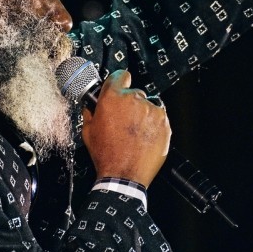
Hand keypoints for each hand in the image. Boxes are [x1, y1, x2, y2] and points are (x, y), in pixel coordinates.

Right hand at [81, 69, 170, 186]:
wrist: (124, 176)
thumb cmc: (106, 155)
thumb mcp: (88, 131)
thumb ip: (90, 111)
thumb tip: (91, 105)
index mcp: (112, 98)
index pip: (120, 76)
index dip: (119, 82)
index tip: (121, 86)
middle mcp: (134, 100)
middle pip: (134, 93)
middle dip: (130, 105)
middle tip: (124, 122)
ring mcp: (151, 111)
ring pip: (148, 106)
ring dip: (142, 115)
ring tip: (134, 134)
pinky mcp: (164, 123)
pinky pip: (159, 118)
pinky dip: (153, 125)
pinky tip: (144, 138)